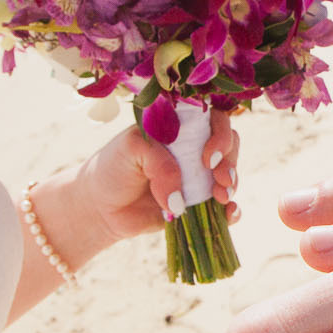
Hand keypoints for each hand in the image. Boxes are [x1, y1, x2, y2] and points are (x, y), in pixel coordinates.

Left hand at [73, 112, 240, 247]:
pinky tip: (229, 214)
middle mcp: (194, 150)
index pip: (213, 118)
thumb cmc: (113, 168)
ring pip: (231, 175)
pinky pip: (225, 208)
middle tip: (220, 179)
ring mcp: (198, 178)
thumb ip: (160, 164)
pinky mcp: (198, 205)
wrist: (100, 206)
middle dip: (230, 162)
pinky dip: (233, 211)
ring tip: (221, 197)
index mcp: (181, 128)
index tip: (206, 157)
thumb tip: (181, 200)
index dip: (219, 134)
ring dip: (233, 185)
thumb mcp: (133, 150)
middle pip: (230, 145)